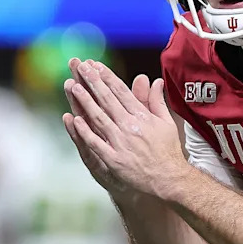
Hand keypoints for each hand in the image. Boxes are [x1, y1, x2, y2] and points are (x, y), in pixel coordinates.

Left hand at [62, 59, 191, 199]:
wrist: (168, 178)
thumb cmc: (167, 150)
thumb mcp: (166, 122)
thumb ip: (157, 101)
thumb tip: (155, 81)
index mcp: (141, 116)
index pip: (121, 91)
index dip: (106, 77)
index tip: (95, 65)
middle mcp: (130, 126)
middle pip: (107, 100)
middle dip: (93, 82)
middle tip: (80, 67)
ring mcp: (121, 143)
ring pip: (99, 118)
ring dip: (85, 102)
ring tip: (74, 87)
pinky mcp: (114, 159)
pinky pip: (96, 143)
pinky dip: (85, 131)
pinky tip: (75, 120)